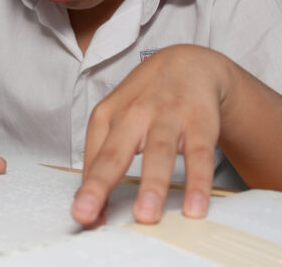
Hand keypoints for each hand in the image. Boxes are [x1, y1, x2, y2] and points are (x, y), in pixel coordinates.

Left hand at [71, 45, 228, 224]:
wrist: (189, 64)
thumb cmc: (146, 100)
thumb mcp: (117, 120)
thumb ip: (101, 161)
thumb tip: (93, 210)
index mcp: (109, 115)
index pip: (93, 157)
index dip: (86, 188)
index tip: (81, 217)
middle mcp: (134, 114)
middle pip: (115, 152)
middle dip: (100, 183)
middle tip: (87, 213)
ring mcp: (168, 116)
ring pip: (158, 152)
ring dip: (152, 185)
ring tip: (145, 217)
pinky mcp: (200, 121)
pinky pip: (199, 155)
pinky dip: (198, 182)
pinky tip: (195, 208)